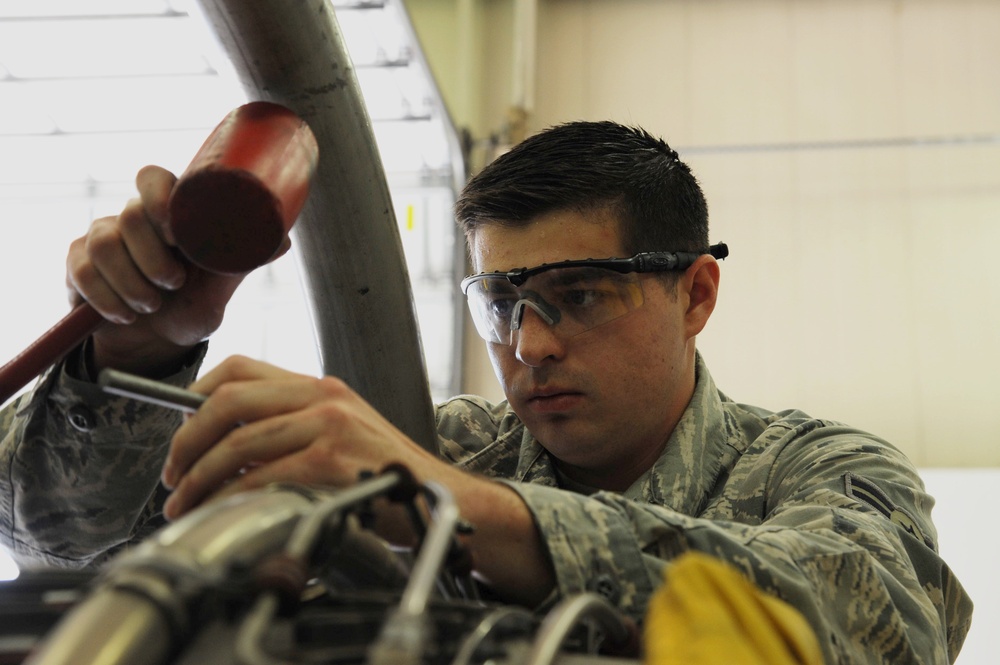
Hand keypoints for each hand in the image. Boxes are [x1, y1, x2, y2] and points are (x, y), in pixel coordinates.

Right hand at [65, 165, 258, 375]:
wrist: (157, 345)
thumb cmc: (192, 305)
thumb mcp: (219, 289)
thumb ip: (242, 263)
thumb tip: (284, 240)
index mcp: (170, 213)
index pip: (152, 177)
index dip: (159, 197)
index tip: (175, 232)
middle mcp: (132, 218)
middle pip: (129, 215)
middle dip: (152, 257)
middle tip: (172, 284)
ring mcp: (101, 238)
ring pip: (103, 244)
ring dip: (131, 282)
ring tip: (152, 304)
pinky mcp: (78, 265)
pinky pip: (83, 272)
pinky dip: (108, 299)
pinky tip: (126, 314)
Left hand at [161, 355, 439, 523]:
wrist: (437, 499)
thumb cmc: (388, 475)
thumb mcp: (344, 432)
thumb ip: (293, 428)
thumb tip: (229, 446)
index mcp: (321, 387)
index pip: (240, 367)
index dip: (196, 393)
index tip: (180, 428)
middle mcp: (323, 398)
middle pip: (228, 400)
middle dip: (186, 441)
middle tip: (172, 473)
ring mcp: (328, 427)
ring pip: (238, 442)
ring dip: (199, 477)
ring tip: (185, 502)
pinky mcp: (330, 463)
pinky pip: (260, 476)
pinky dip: (230, 496)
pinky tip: (222, 510)